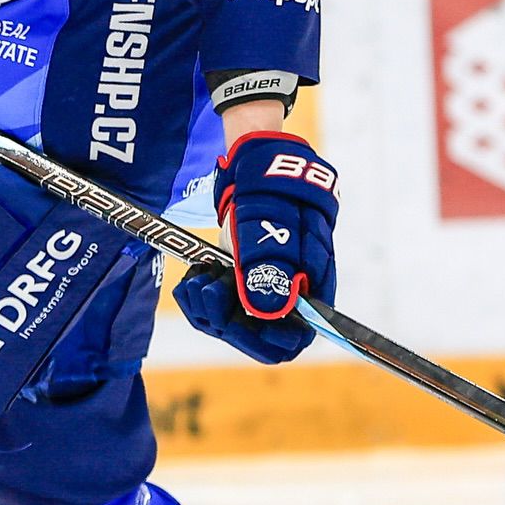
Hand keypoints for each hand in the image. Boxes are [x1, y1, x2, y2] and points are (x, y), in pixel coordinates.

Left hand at [173, 132, 337, 363]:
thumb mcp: (266, 222)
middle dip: (226, 319)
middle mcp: (289, 290)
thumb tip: (268, 310)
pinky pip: (220, 305)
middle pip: (259, 335)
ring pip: (234, 322)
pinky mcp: (242, 279)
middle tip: (208, 288)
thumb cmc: (270, 189)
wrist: (255, 163)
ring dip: (208, 306)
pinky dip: (201, 295)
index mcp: (309, 282)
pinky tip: (196, 276)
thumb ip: (269, 264)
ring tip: (199, 278)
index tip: (236, 322)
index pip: (296, 338)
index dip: (266, 341)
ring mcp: (264, 284)